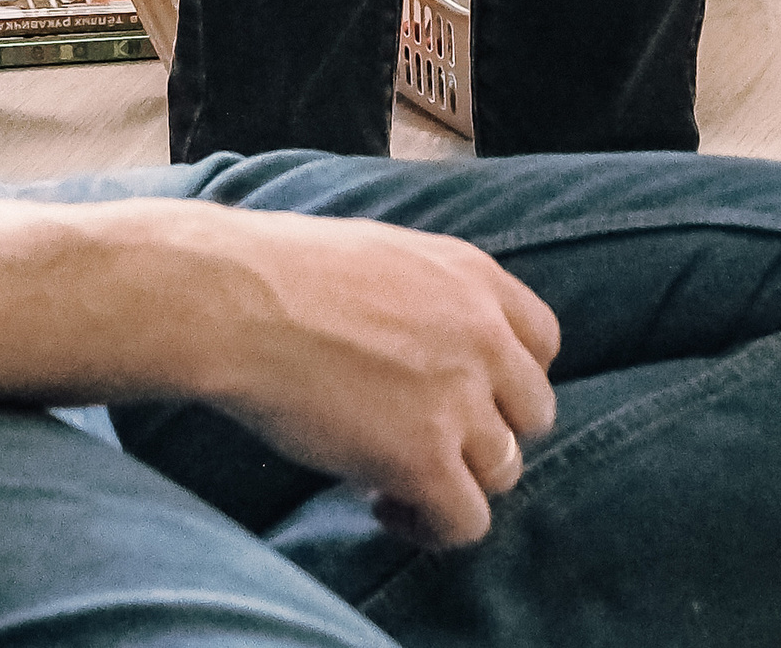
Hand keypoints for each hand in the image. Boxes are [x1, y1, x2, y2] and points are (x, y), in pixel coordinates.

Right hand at [190, 208, 560, 549]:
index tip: (466, 393)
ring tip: (395, 478)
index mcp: (473, 276)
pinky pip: (466, 520)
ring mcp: (459, 399)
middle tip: (429, 439)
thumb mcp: (385, 254)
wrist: (238, 300)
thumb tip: (432, 342)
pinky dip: (431, 526)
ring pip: (505, 469)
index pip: (543, 341)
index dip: (507, 376)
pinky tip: (383, 504)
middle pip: (533, 411)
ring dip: (456, 480)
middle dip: (487, 432)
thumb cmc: (284, 271)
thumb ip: (432, 296)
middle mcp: (482, 335)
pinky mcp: (425, 459)